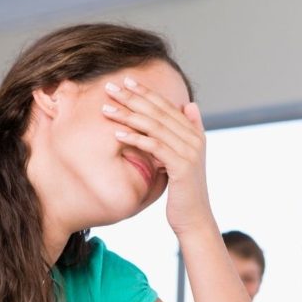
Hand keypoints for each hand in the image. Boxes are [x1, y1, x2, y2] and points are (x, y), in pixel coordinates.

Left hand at [103, 76, 211, 235]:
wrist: (194, 219)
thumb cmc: (184, 192)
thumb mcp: (185, 159)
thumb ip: (187, 133)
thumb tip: (189, 105)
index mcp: (195, 134)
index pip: (167, 106)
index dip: (146, 92)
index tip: (125, 82)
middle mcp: (194, 139)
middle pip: (159, 111)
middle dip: (132, 98)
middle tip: (110, 87)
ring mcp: (189, 152)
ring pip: (154, 126)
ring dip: (128, 115)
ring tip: (106, 109)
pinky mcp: (181, 166)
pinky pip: (155, 146)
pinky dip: (136, 137)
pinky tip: (117, 133)